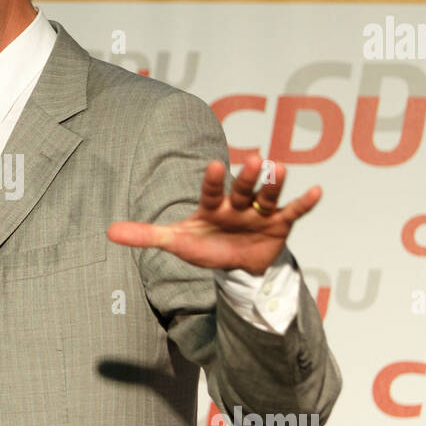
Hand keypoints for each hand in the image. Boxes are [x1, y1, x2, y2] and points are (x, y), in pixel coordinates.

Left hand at [106, 154, 321, 275]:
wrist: (237, 266)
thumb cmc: (206, 247)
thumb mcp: (176, 242)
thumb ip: (146, 235)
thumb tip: (108, 232)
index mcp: (213, 206)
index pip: (211, 191)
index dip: (213, 180)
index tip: (216, 165)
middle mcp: (237, 205)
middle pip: (242, 189)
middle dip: (247, 177)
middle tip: (253, 159)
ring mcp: (259, 213)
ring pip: (267, 195)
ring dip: (273, 183)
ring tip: (279, 169)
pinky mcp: (279, 224)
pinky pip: (294, 212)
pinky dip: (305, 202)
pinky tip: (317, 190)